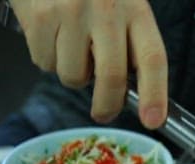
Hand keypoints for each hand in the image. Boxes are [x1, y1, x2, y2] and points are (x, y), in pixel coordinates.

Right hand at [10, 0, 167, 127]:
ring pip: (74, 76)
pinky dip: (48, 58)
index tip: (154, 121)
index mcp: (136, 9)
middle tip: (103, 111)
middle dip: (107, 105)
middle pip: (112, 77)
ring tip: (72, 47)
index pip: (152, 58)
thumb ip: (131, 45)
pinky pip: (45, 64)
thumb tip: (137, 95)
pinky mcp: (39, 17)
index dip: (155, 94)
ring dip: (73, 74)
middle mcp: (106, 10)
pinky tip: (52, 34)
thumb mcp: (124, 7)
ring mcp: (71, 13)